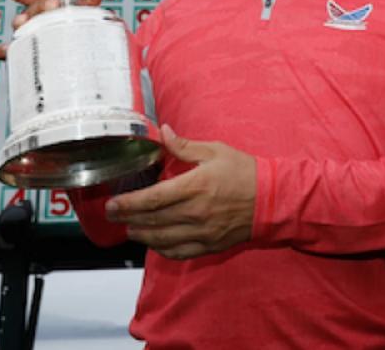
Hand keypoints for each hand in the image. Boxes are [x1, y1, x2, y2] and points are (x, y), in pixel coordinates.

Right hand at [0, 0, 111, 60]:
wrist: (87, 45)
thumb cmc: (80, 19)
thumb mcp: (87, 3)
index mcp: (41, 1)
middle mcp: (33, 17)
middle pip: (26, 10)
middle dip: (37, 5)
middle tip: (54, 4)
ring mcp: (30, 34)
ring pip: (21, 28)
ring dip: (22, 23)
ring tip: (25, 23)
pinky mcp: (28, 53)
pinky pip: (11, 53)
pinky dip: (2, 51)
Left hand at [106, 125, 256, 259]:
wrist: (273, 199)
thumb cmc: (245, 172)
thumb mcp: (215, 151)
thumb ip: (184, 146)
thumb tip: (163, 132)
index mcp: (195, 186)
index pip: (153, 198)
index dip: (129, 203)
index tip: (112, 203)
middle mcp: (196, 212)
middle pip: (152, 220)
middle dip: (128, 218)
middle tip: (112, 215)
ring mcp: (203, 232)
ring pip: (162, 239)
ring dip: (142, 235)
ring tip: (129, 229)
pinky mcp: (210, 245)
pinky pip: (180, 252)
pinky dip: (163, 250)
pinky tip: (154, 244)